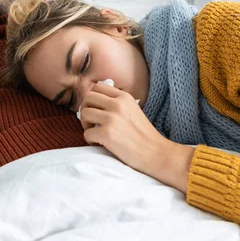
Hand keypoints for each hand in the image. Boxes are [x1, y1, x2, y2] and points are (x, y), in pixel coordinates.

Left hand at [79, 83, 194, 192]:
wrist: (155, 153)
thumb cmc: (143, 135)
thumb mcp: (133, 110)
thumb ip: (117, 103)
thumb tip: (94, 102)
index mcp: (124, 97)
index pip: (97, 87)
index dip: (93, 99)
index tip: (96, 110)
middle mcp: (117, 104)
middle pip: (88, 97)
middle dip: (86, 109)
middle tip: (92, 122)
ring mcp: (111, 118)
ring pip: (84, 113)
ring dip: (86, 125)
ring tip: (96, 132)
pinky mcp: (107, 134)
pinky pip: (86, 133)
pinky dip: (90, 139)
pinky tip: (100, 143)